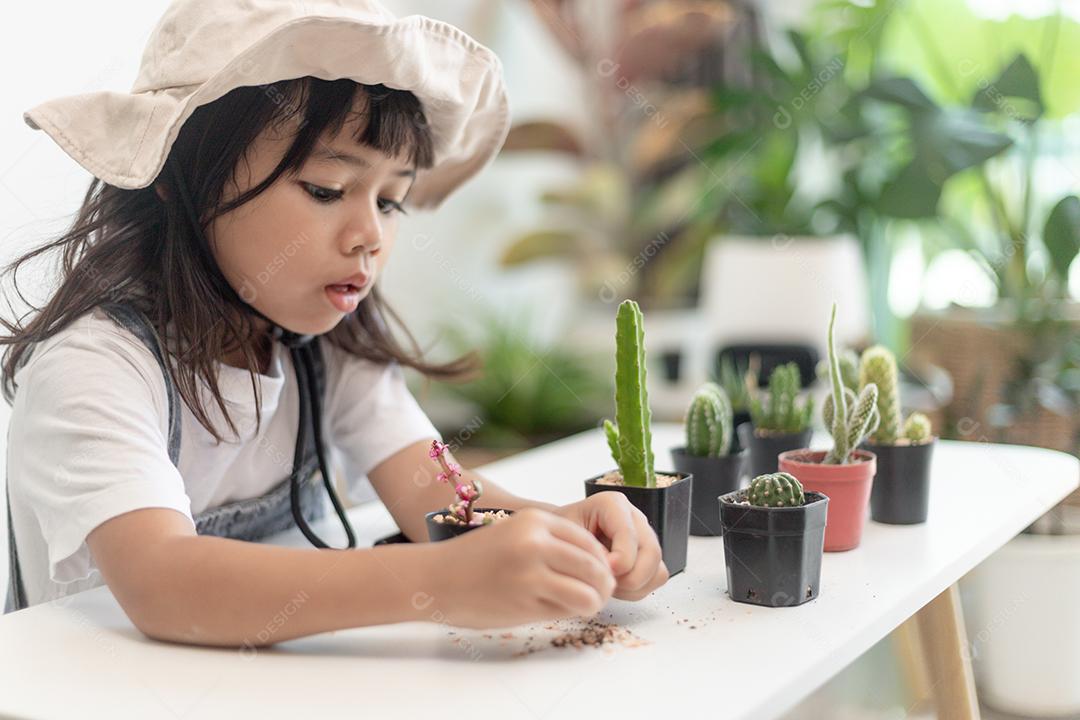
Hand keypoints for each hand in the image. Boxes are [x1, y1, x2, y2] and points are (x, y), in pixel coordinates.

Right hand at [430, 508, 615, 628]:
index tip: (598, 573)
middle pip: (596, 567)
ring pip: (588, 593)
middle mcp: (535, 544)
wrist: (435, 578)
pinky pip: (565, 611)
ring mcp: (531, 575)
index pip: (590, 542)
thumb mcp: (515, 533)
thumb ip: (552, 542)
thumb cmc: (477, 558)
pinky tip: (556, 609)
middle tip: (599, 593)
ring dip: (592, 602)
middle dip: (603, 584)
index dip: (601, 561)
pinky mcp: (524, 604)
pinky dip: (568, 613)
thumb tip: (600, 565)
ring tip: (584, 604)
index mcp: (535, 521)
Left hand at [552, 493, 668, 600]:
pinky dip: (638, 589)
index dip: (619, 561)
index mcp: (612, 505)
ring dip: (634, 585)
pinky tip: (616, 586)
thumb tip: (611, 568)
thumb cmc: (559, 536)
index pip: (630, 536)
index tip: (602, 571)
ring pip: (658, 569)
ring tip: (607, 583)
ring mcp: (644, 537)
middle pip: (652, 553)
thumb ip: (588, 550)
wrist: (558, 541)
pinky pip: (656, 578)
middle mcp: (634, 518)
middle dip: (630, 577)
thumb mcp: (564, 538)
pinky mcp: (647, 556)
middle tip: (606, 583)